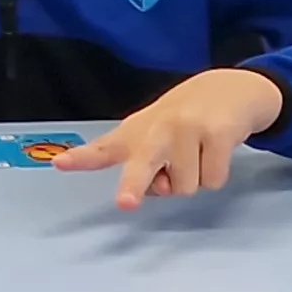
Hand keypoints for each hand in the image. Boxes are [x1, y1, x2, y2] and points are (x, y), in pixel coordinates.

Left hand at [56, 69, 284, 209]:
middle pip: (142, 165)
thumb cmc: (184, 119)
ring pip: (185, 189)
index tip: (60, 163)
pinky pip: (212, 181)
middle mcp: (158, 129)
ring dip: (193, 179)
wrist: (231, 88)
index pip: (103, 148)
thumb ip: (145, 168)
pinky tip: (215, 150)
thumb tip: (158, 189)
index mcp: (135, 133)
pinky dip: (215, 175)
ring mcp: (188, 129)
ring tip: (198, 152)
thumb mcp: (152, 134)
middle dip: (133, 185)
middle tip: (125, 203)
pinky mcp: (218, 134)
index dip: (82, 158)